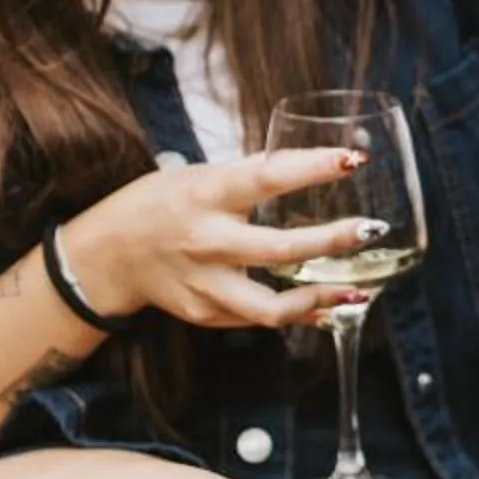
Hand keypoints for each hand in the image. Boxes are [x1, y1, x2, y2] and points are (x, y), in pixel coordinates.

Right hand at [65, 149, 379, 331]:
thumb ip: (251, 178)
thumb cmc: (159, 204)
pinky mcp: (205, 314)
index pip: (266, 176)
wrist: (106, 255)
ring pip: (272, 305)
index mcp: (204, 194)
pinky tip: (323, 303)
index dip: (313, 168)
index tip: (353, 160)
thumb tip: (320, 169)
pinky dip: (296, 312)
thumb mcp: (199, 177)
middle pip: (279, 248)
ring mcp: (205, 285)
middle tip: (372, 229)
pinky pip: (259, 318)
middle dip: (332, 241)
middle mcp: (206, 241)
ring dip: (321, 297)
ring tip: (358, 289)